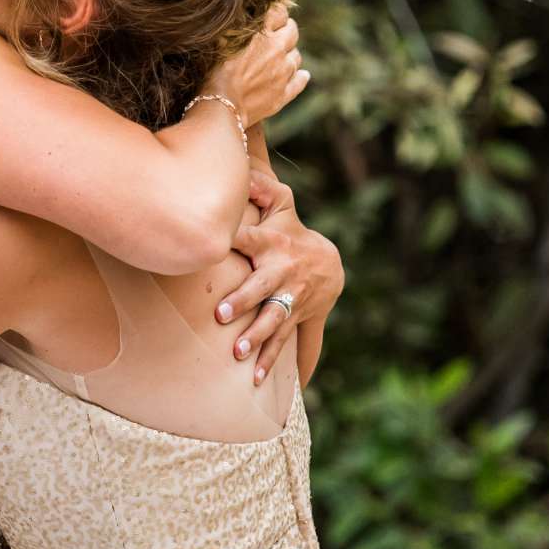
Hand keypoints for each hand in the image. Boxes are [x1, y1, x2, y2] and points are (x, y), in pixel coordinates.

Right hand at [204, 3, 307, 124]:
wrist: (219, 106)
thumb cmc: (212, 72)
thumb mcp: (220, 40)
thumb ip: (236, 25)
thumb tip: (244, 12)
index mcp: (262, 33)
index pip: (279, 12)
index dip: (276, 12)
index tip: (271, 14)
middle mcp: (277, 49)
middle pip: (292, 32)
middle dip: (287, 29)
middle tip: (279, 32)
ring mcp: (283, 72)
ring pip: (296, 57)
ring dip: (290, 54)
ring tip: (280, 57)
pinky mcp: (283, 93)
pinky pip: (300, 81)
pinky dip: (301, 76)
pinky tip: (301, 75)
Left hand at [216, 169, 342, 382]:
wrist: (328, 265)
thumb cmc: (291, 230)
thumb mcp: (282, 203)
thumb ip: (260, 186)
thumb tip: (242, 169)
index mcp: (273, 244)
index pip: (254, 237)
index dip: (239, 236)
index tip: (222, 239)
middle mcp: (282, 273)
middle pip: (262, 287)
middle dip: (243, 300)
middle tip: (221, 313)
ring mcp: (290, 299)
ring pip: (273, 319)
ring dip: (256, 336)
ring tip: (237, 351)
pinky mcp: (295, 319)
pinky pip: (285, 342)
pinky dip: (271, 362)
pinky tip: (252, 379)